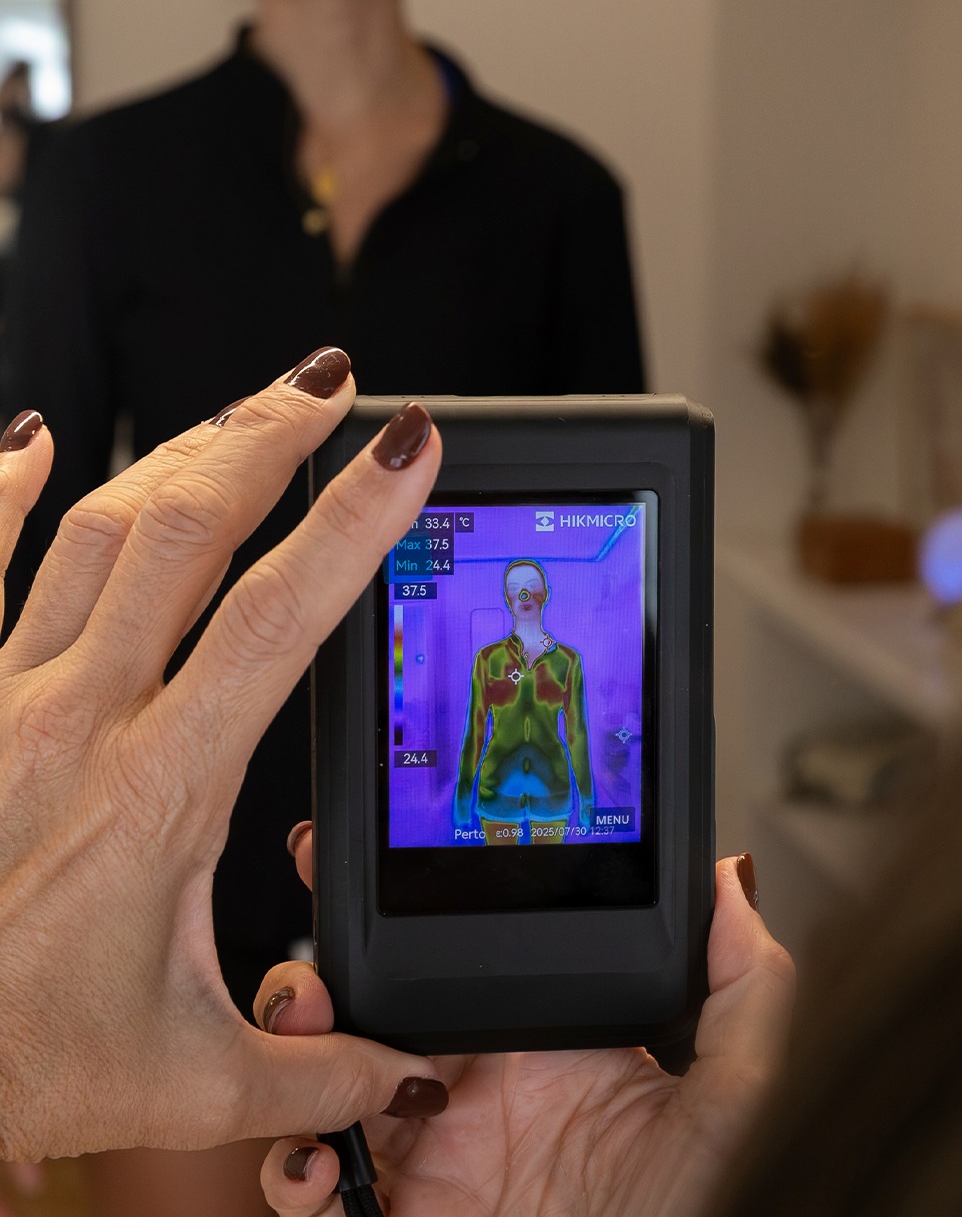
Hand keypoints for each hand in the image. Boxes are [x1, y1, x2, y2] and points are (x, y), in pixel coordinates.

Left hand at [0, 350, 446, 1160]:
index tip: (407, 446)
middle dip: (271, 439)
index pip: (280, 620)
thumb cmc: (17, 1069)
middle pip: (187, 533)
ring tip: (248, 413)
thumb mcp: (189, 1084)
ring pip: (93, 532)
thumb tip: (414, 1071)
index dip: (354, 519)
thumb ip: (321, 1069)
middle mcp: (74, 722)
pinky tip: (27, 435)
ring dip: (177, 455)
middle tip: (335, 385)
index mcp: (157, 792)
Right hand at [259, 841, 793, 1216]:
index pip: (458, 949)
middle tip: (312, 951)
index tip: (372, 861)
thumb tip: (730, 881)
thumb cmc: (682, 1215)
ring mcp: (425, 1144)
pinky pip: (313, 1177)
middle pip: (372, 1000)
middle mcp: (471, 1078)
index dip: (408, 907)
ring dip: (295, 1048)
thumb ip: (743, 990)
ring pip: (326, 1075)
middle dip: (326, 967)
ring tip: (304, 1033)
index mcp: (538, 1034)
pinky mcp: (395, 1209)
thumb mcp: (728, 1101)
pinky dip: (291, 1167)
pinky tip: (317, 1158)